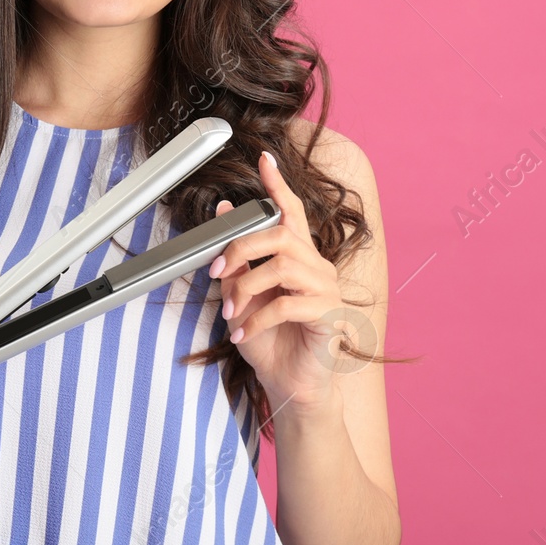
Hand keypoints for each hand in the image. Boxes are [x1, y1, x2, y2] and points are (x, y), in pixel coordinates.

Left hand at [208, 150, 352, 414]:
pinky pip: (287, 303)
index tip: (265, 159)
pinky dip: (256, 318)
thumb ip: (235, 261)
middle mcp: (316, 267)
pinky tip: (242, 335)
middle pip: (280, 234)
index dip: (278, 184)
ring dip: (246, 287)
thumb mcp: (241, 297)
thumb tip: (221, 215)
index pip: (291, 211)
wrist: (289, 385)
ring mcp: (327, 289)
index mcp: (298, 257)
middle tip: (217, 270)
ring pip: (282, 265)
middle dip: (241, 247)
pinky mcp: (328, 314)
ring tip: (229, 313)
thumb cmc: (269, 342)